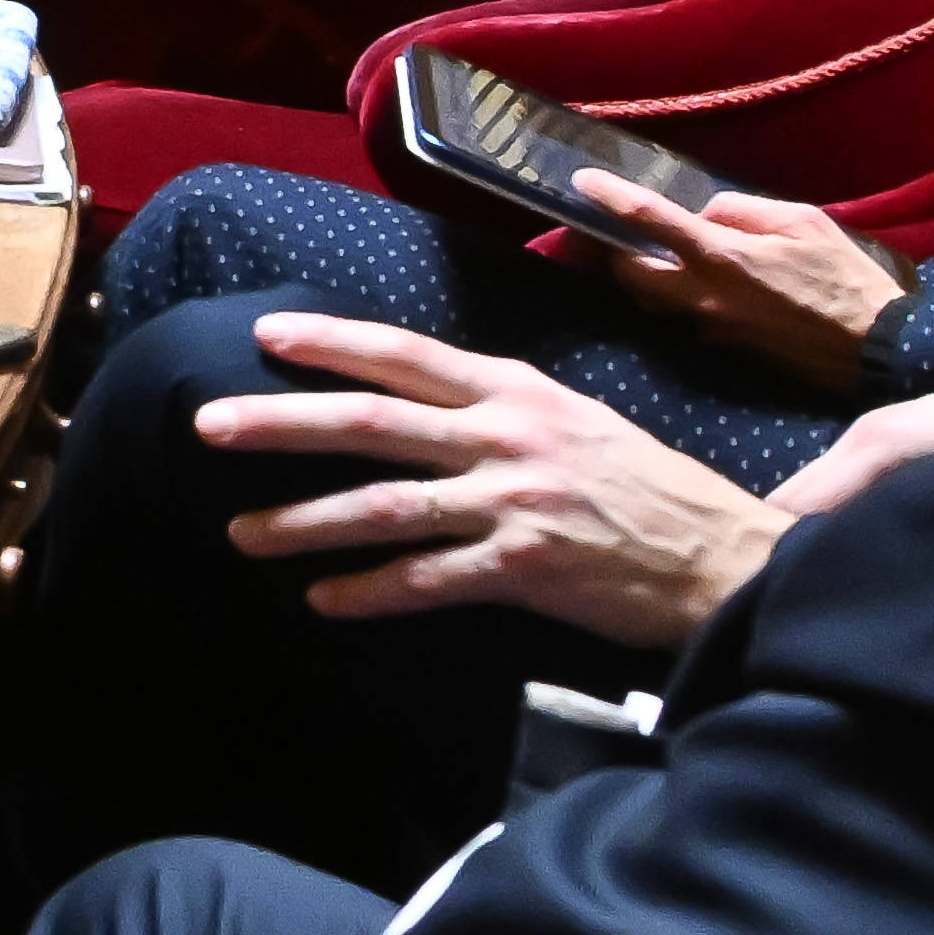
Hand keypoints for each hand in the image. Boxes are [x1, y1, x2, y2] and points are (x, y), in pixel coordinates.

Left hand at [201, 321, 788, 645]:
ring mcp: (514, 502)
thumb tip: (417, 396)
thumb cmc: (647, 487)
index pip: (407, 355)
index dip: (332, 342)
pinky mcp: (526, 567)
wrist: (726, 556)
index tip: (265, 336)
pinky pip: (428, 580)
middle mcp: (507, 438)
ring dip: (305, 520)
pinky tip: (322, 599)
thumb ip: (498, 406)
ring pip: (386, 505)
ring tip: (239, 534)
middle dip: (282, 422)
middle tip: (207, 424)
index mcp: (517, 393)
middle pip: (372, 421)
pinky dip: (370, 590)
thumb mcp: (575, 419)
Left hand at [543, 170, 907, 387]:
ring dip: (639, 277)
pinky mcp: (724, 348)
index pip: (650, 220)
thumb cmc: (846, 278)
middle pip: (629, 273)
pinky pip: (684, 318)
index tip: (580, 183)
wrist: (877, 349)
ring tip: (640, 253)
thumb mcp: (804, 222)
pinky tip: (690, 282)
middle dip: (608, 252)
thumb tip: (704, 213)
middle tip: (602, 230)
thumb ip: (746, 210)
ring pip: (651, 300)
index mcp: (723, 256)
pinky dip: (675, 297)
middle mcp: (705, 295)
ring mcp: (710, 328)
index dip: (610, 199)